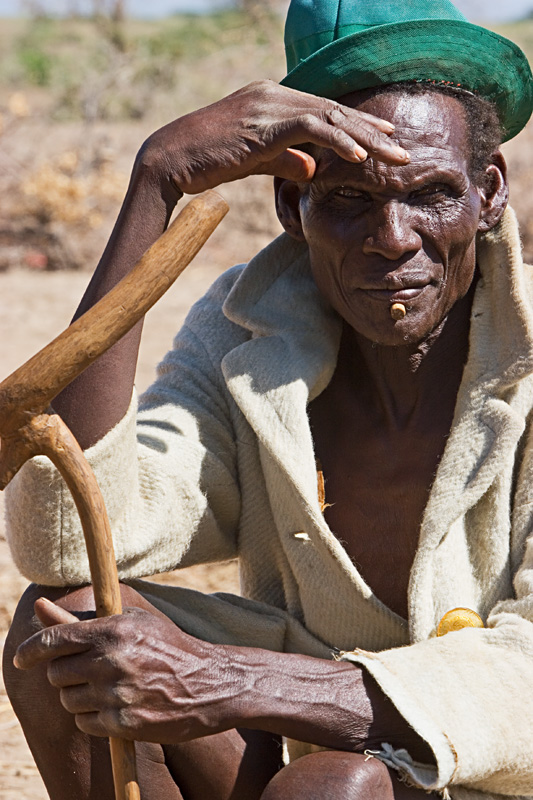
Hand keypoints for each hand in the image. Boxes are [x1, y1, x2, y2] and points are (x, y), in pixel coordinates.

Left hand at [14, 598, 236, 742]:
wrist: (210, 683)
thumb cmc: (167, 647)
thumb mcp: (131, 623)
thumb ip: (81, 621)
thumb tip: (39, 607)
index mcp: (114, 630)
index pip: (54, 640)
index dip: (31, 650)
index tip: (21, 658)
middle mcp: (113, 661)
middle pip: (57, 673)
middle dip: (66, 674)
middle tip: (89, 672)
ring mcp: (118, 694)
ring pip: (68, 701)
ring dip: (80, 697)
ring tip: (108, 689)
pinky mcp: (125, 723)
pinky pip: (85, 722)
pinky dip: (94, 718)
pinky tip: (117, 706)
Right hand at [138, 80, 408, 194]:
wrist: (170, 158)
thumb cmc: (207, 162)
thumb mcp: (254, 161)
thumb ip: (285, 160)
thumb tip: (314, 170)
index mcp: (271, 98)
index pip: (324, 110)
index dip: (358, 125)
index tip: (385, 140)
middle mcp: (273, 93)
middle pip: (334, 111)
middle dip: (372, 132)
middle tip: (403, 152)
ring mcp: (268, 104)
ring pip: (329, 117)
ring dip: (366, 139)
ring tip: (394, 158)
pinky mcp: (262, 123)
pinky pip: (310, 129)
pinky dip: (338, 142)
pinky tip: (360, 157)